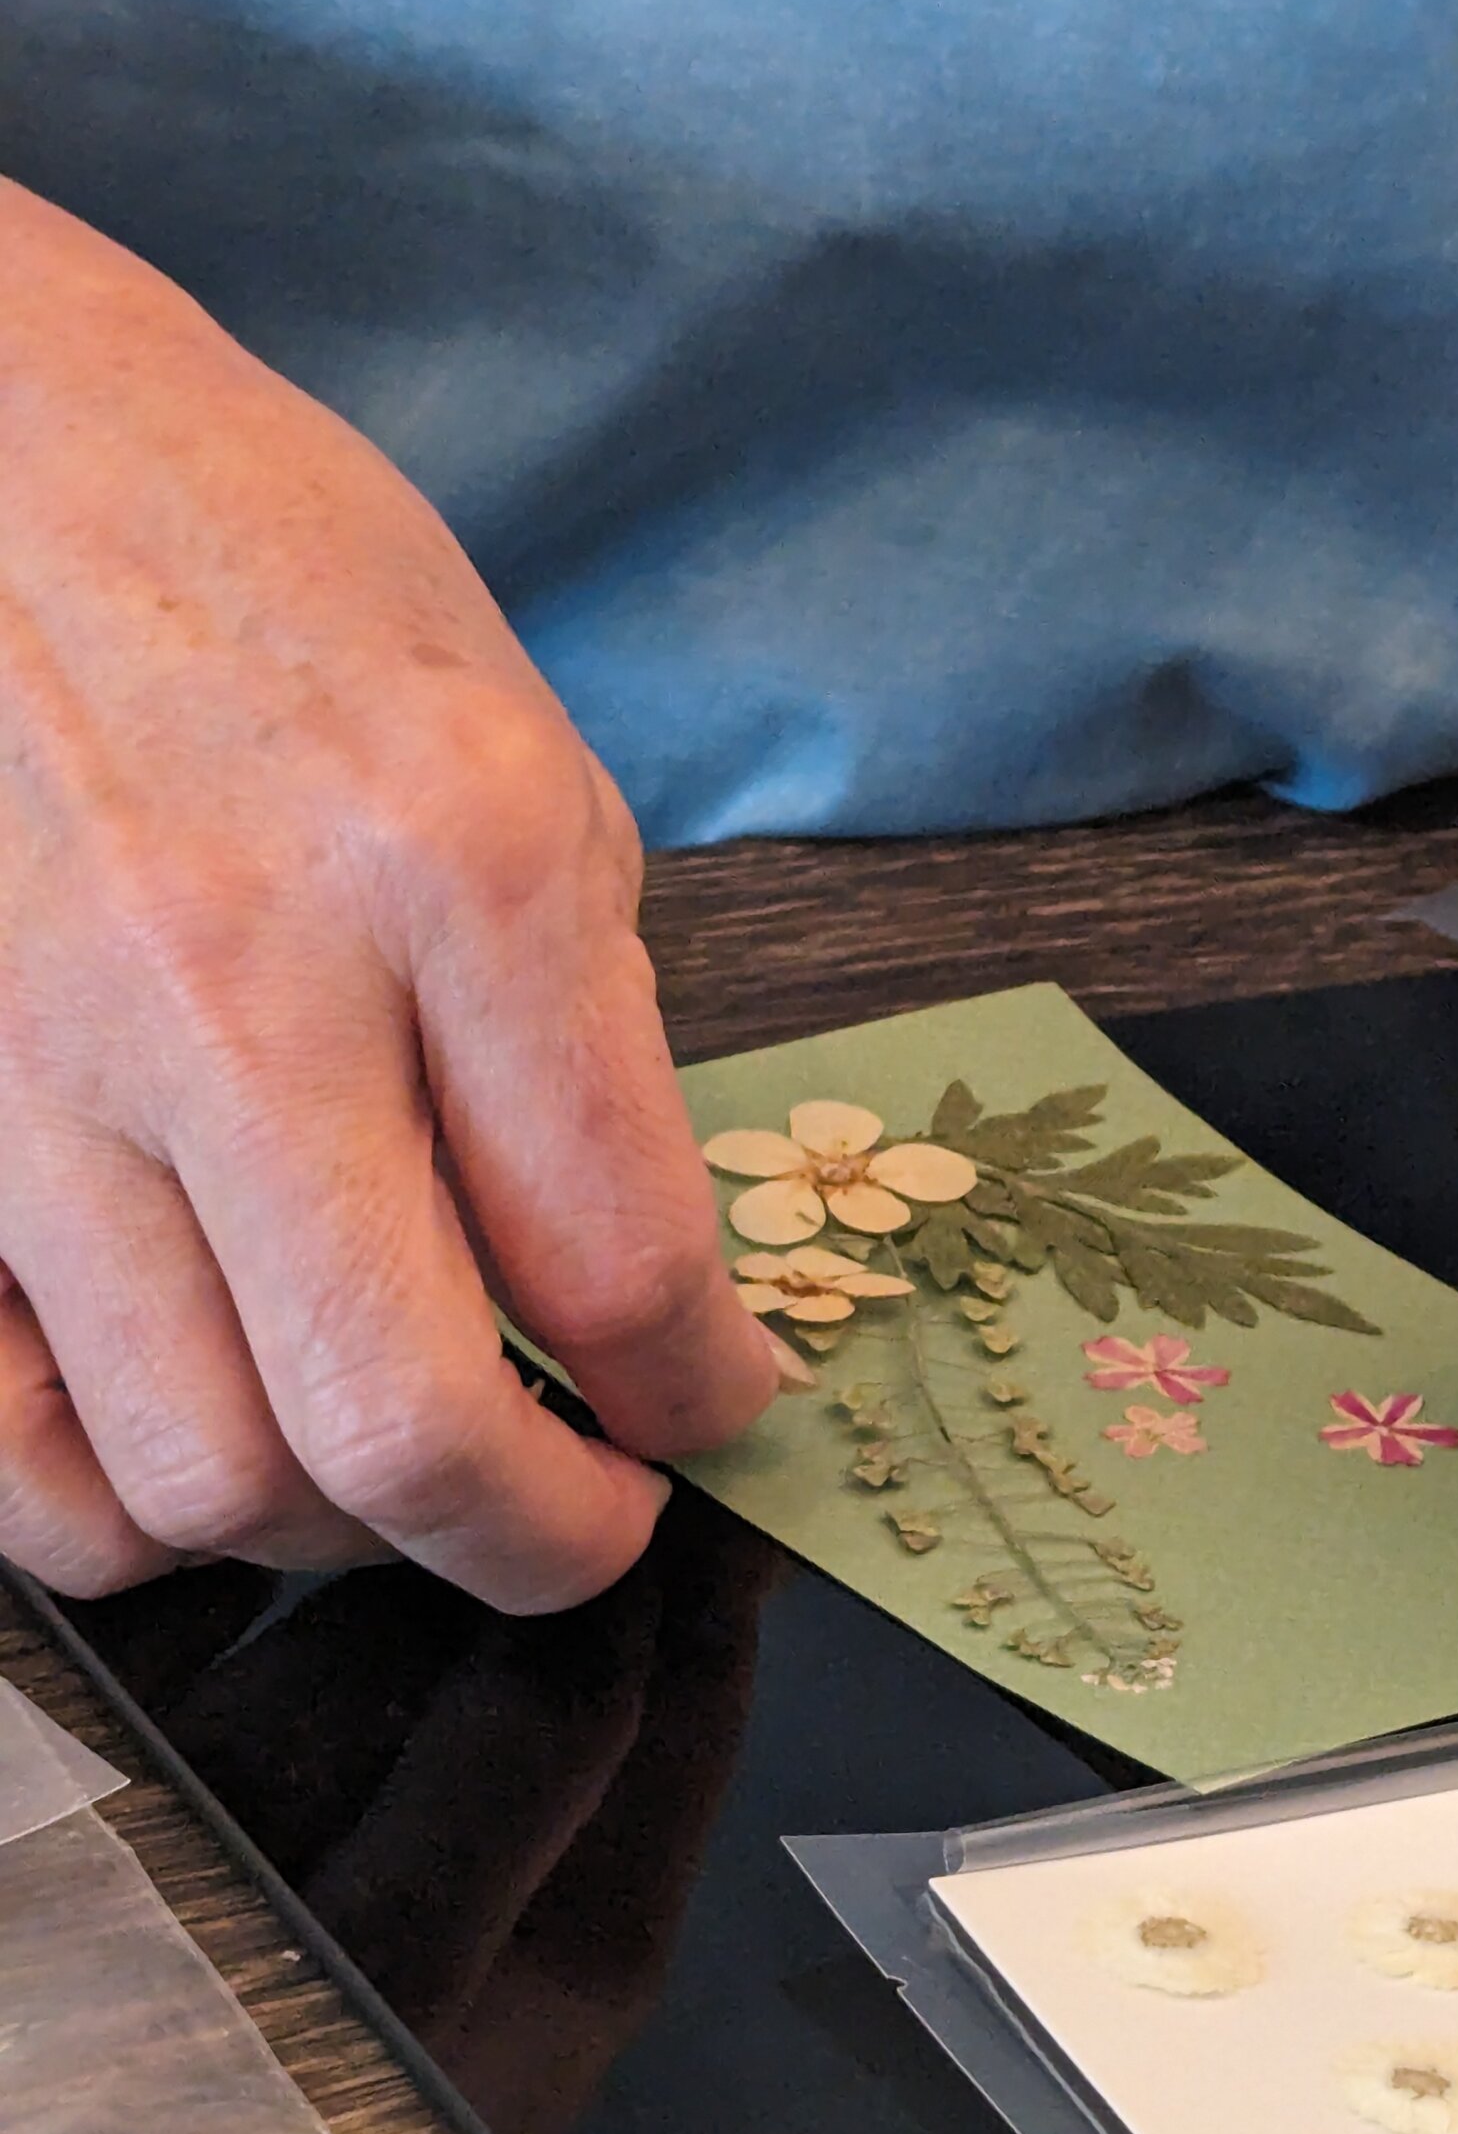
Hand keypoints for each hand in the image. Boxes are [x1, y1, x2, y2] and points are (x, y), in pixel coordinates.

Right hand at [0, 183, 774, 1608]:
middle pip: (404, 1430)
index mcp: (466, 872)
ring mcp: (40, 1071)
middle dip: (544, 1544)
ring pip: (203, 1476)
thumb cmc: (284, 589)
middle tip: (588, 1520)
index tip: (711, 1410)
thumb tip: (626, 1304)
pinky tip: (217, 1440)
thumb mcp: (530, 762)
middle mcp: (243, 991)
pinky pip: (12, 1450)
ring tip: (398, 1457)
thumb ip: (586, 1045)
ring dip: (345, 1532)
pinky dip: (136, 1513)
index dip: (703, 1396)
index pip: (624, 1264)